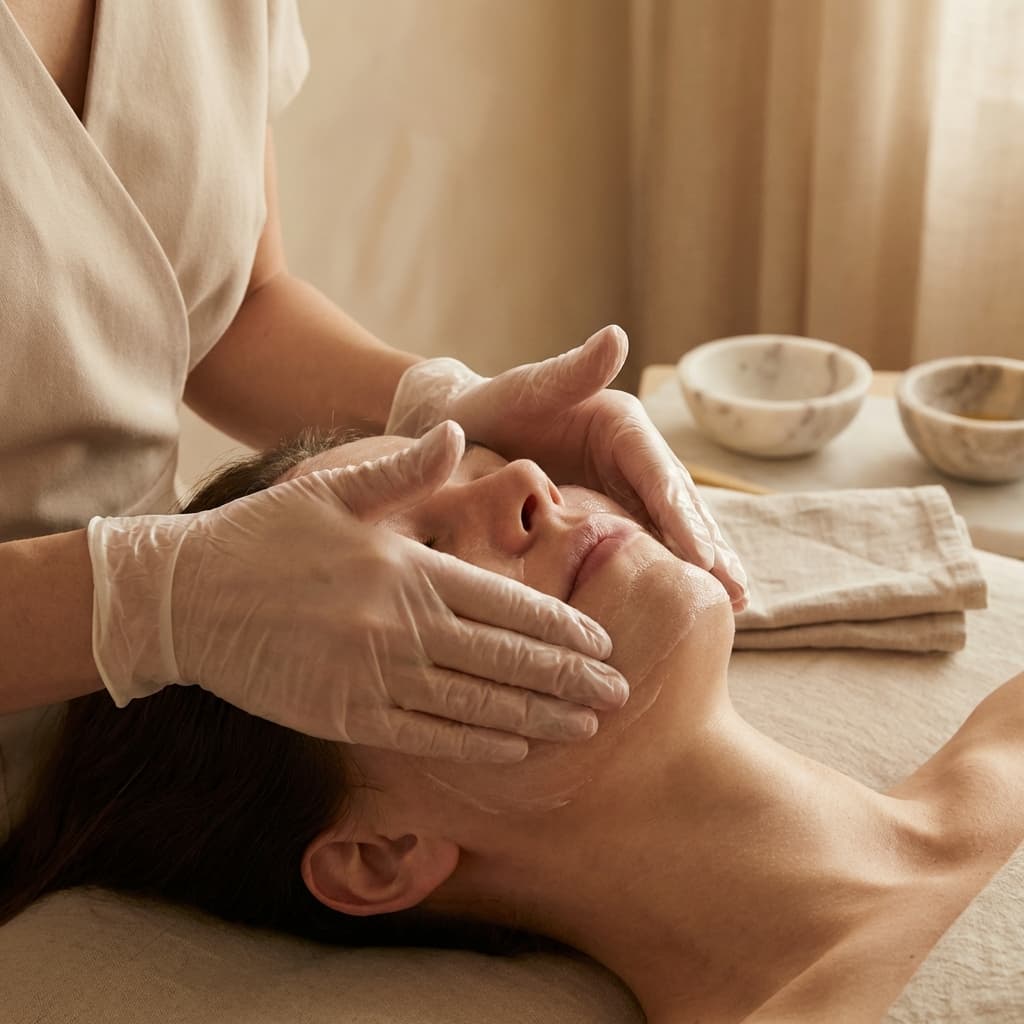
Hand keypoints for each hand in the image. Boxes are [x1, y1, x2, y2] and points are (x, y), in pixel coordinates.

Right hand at [87, 422, 627, 761]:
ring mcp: (372, 676)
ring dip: (536, 718)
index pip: (504, 603)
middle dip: (568, 679)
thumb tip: (459, 430)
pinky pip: (424, 736)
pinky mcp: (343, 715)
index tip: (603, 643)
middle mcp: (398, 625)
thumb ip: (405, 467)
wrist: (187, 597)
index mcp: (407, 569)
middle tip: (619, 694)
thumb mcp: (334, 490)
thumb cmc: (265, 537)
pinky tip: (515, 749)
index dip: (560, 627)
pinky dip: (475, 744)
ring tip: (585, 727)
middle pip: (504, 659)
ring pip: (474, 704)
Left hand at [386, 327, 748, 609]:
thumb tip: (617, 336)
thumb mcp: (523, 390)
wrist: (453, 435)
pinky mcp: (606, 519)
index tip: (704, 555)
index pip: (659, 473)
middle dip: (709, 550)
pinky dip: (665, 575)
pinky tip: (687, 608)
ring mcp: (621, 492)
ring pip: (669, 532)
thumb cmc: (486, 409)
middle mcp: (631, 459)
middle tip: (735, 593)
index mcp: (621, 425)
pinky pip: (640, 549)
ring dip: (701, 568)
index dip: (683, 515)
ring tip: (733, 607)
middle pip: (678, 507)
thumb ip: (569, 372)